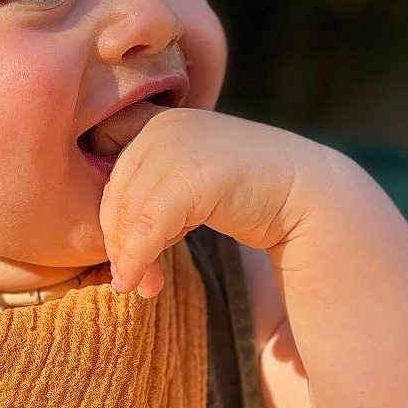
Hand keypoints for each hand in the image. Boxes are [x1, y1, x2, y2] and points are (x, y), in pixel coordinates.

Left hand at [99, 108, 305, 297]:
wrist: (304, 197)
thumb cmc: (242, 196)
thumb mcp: (185, 183)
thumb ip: (147, 195)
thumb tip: (109, 244)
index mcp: (156, 120)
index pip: (103, 166)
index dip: (108, 209)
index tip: (123, 243)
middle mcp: (162, 126)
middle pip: (112, 194)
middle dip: (116, 242)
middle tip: (129, 278)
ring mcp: (177, 148)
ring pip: (127, 214)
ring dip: (128, 258)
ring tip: (137, 286)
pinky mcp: (194, 178)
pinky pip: (148, 227)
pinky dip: (140, 260)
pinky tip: (144, 282)